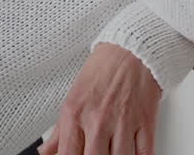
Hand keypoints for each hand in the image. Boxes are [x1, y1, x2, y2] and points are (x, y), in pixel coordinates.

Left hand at [40, 43, 160, 154]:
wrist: (134, 48)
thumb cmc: (104, 69)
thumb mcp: (72, 97)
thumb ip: (58, 130)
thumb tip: (47, 151)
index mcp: (75, 114)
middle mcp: (98, 119)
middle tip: (98, 153)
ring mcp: (123, 120)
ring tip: (115, 153)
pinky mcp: (145, 119)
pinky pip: (145, 151)